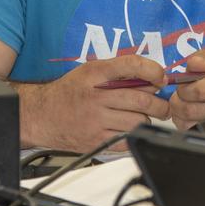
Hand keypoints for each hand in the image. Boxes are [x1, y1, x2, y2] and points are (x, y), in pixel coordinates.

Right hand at [22, 55, 169, 151]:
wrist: (42, 115)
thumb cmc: (70, 91)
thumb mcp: (90, 71)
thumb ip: (119, 72)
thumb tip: (153, 78)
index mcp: (95, 74)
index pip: (132, 65)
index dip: (153, 71)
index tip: (161, 78)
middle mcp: (95, 96)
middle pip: (142, 99)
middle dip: (160, 103)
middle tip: (163, 105)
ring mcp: (95, 120)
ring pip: (138, 120)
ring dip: (147, 119)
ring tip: (142, 117)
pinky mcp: (96, 140)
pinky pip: (127, 138)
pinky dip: (134, 134)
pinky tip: (129, 128)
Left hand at [169, 51, 204, 129]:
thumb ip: (199, 59)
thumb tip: (193, 65)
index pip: (198, 91)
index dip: (183, 90)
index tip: (182, 87)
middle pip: (191, 110)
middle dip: (178, 104)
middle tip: (180, 98)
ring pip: (191, 124)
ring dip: (181, 116)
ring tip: (186, 106)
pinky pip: (198, 133)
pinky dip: (188, 126)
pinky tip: (193, 117)